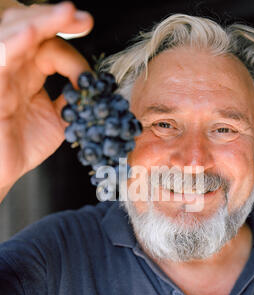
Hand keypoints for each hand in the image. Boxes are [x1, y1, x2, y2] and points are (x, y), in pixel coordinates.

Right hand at [0, 2, 93, 192]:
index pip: (51, 46)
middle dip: (58, 19)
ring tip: (65, 12)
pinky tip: (29, 36)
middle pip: (30, 27)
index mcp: (29, 71)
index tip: (91, 78)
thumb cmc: (24, 144)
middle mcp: (14, 66)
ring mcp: (0, 74)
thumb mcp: (59, 120)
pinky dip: (13, 46)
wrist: (3, 170)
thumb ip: (74, 100)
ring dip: (40, 21)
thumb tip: (94, 86)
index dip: (73, 52)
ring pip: (13, 33)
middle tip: (83, 18)